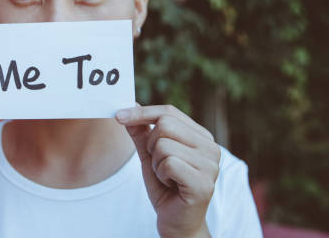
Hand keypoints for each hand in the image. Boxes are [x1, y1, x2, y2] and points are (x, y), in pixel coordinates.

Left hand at [115, 104, 219, 237]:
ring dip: (156, 163)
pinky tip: (171, 186)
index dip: (141, 112)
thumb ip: (141, 132)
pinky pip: (169, 163)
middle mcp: (211, 147)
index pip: (168, 111)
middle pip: (165, 124)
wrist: (177, 222)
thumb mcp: (149, 156)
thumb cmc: (165, 188)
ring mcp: (210, 165)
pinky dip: (161, 175)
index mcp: (200, 136)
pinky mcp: (204, 182)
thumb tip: (129, 106)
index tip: (118, 115)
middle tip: (159, 164)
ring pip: (164, 145)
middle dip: (151, 145)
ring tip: (167, 177)